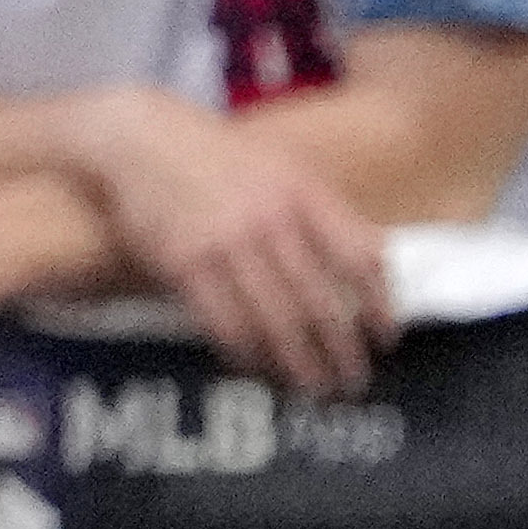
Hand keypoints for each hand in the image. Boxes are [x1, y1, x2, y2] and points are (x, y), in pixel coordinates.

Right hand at [65, 89, 399, 394]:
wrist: (142, 139)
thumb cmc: (219, 156)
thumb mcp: (284, 167)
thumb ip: (322, 212)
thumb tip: (364, 270)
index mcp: (304, 194)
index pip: (362, 257)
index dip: (380, 305)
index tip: (385, 338)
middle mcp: (270, 221)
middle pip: (321, 303)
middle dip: (342, 353)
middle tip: (353, 383)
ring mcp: (225, 245)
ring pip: (275, 323)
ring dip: (299, 364)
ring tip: (313, 389)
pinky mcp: (185, 265)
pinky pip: (225, 324)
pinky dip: (247, 353)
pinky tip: (259, 367)